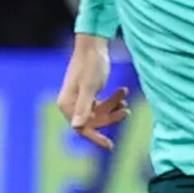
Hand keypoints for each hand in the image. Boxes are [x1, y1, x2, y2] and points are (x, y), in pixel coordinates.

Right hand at [57, 34, 128, 151]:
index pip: (81, 128)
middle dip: (110, 117)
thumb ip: (84, 107)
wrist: (94, 46)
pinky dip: (112, 101)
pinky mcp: (88, 94)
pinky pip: (101, 106)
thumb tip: (77, 127)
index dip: (95, 138)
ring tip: (125, 98)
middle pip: (93, 122)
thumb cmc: (91, 65)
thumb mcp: (90, 87)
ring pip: (99, 114)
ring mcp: (79, 100)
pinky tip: (123, 93)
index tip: (110, 146)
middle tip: (126, 110)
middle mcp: (70, 104)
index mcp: (66, 104)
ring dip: (113, 108)